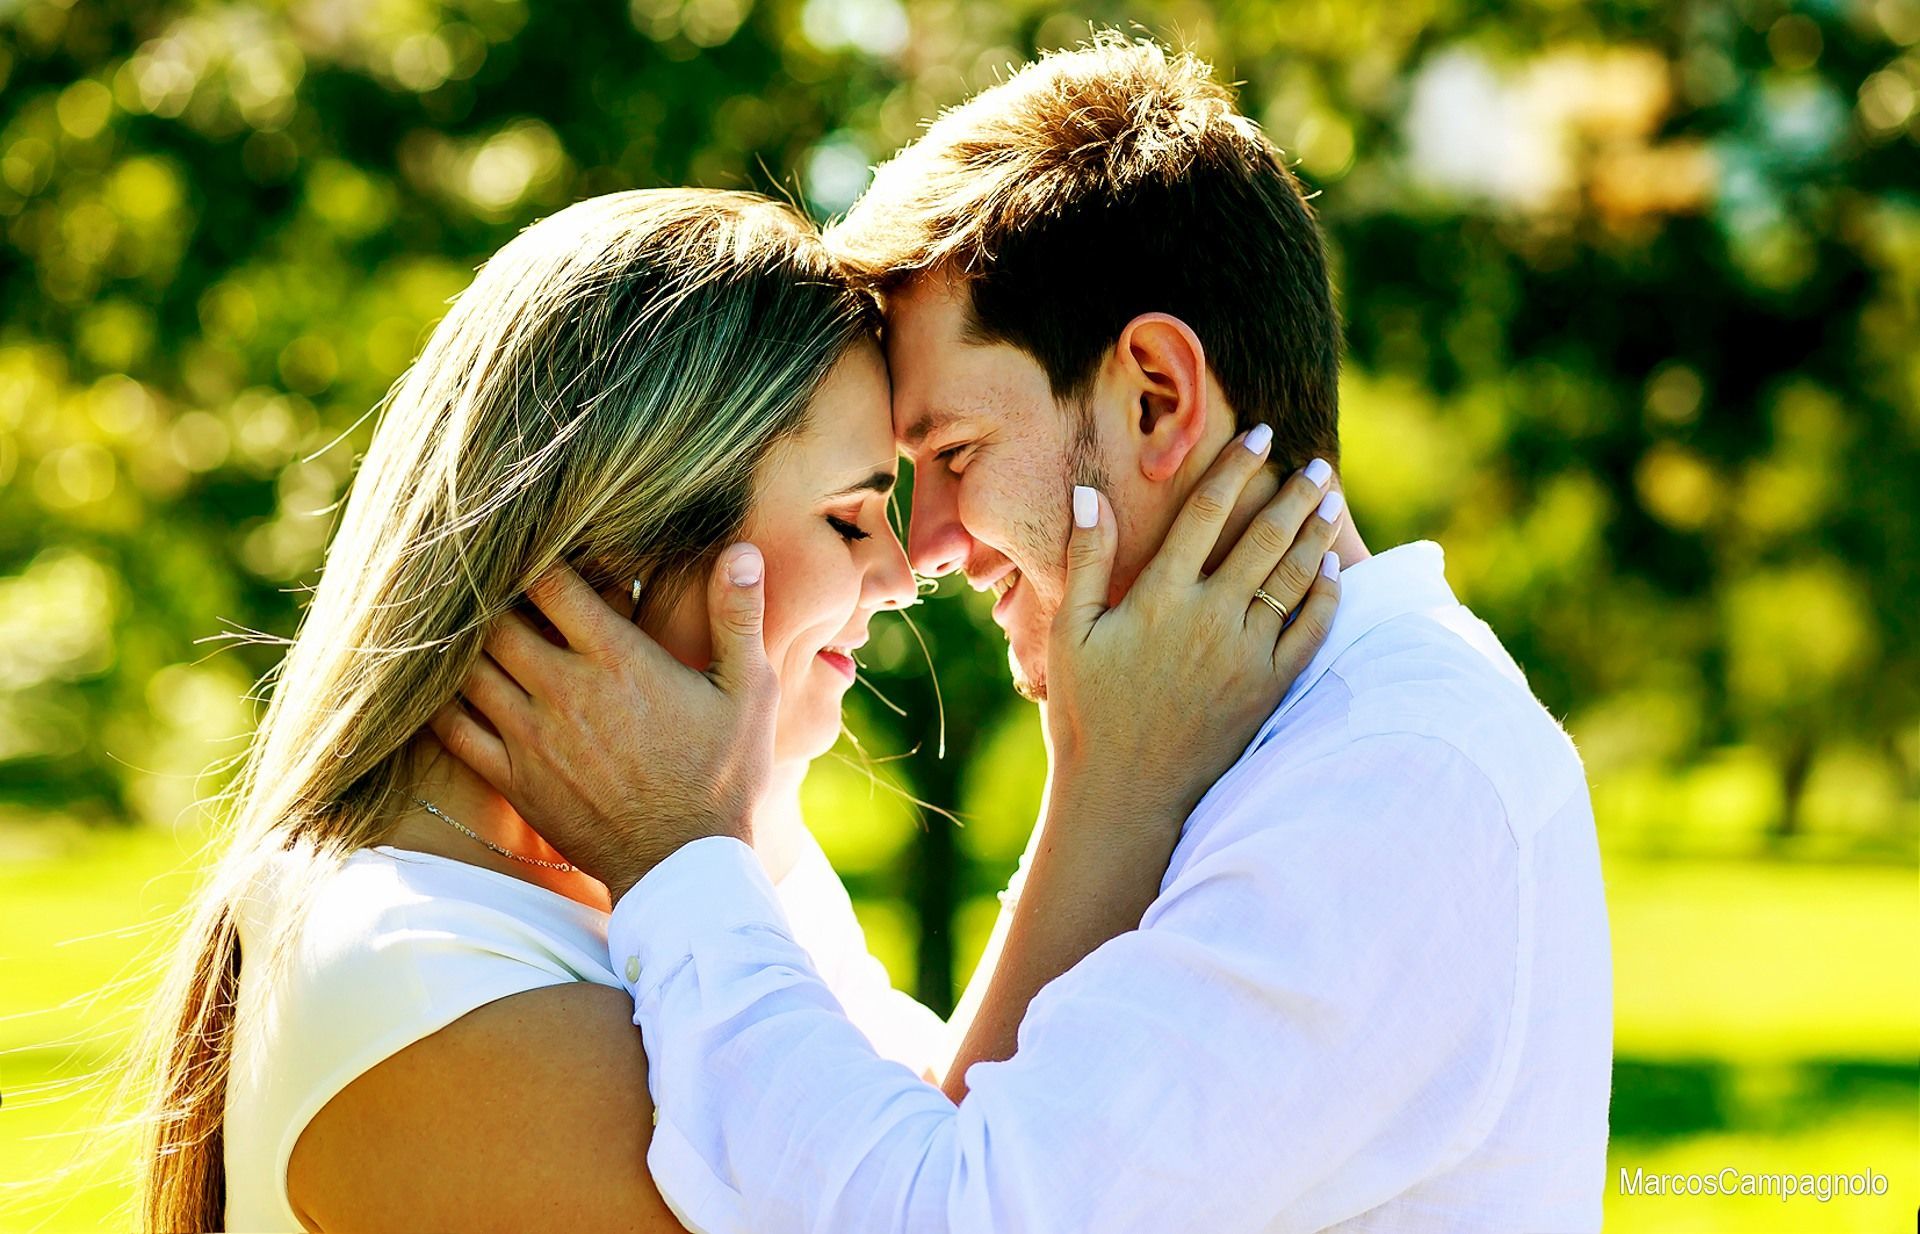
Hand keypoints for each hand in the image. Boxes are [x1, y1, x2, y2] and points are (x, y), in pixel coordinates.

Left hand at [428, 545, 777, 899]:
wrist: (684, 867)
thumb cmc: (724, 775)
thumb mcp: (748, 692)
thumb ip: (739, 618)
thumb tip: (741, 550)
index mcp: (617, 660)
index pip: (550, 583)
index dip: (533, 553)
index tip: (531, 538)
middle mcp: (564, 692)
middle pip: (494, 620)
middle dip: (489, 594)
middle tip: (487, 576)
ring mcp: (531, 738)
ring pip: (465, 669)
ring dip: (460, 643)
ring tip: (462, 622)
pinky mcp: (514, 780)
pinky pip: (453, 730)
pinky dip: (438, 701)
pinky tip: (439, 685)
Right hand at [1043, 429, 1340, 828]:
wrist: (1125, 795)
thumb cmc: (1086, 713)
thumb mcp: (1070, 633)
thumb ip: (1087, 561)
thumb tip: (1091, 495)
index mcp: (1160, 597)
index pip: (1207, 511)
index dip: (1236, 466)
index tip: (1259, 435)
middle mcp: (1210, 618)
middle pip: (1265, 537)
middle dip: (1294, 493)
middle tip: (1317, 463)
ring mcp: (1246, 655)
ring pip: (1295, 578)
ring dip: (1317, 533)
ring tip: (1331, 501)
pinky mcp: (1268, 690)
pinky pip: (1310, 632)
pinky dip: (1325, 596)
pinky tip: (1331, 571)